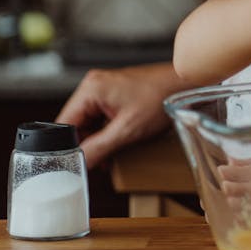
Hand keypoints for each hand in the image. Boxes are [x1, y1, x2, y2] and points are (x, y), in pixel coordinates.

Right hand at [55, 62, 184, 168]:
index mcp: (91, 89)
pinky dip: (107, 132)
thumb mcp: (127, 130)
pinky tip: (118, 144)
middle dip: (85, 145)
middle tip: (98, 162)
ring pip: (89, 123)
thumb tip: (78, 164)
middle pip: (75, 124)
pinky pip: (101, 118)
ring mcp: (105, 88)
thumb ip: (98, 148)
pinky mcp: (116, 93)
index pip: (64, 124)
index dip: (67, 148)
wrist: (187, 83)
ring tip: (112, 154)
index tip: (74, 166)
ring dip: (98, 140)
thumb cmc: (162, 99)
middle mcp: (94, 85)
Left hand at [219, 154, 250, 220]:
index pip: (229, 173)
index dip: (224, 171)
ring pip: (232, 204)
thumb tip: (228, 161)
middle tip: (233, 182)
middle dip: (227, 184)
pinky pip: (241, 217)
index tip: (225, 171)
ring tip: (243, 194)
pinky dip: (240, 212)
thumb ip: (247, 162)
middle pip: (227, 189)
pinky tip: (247, 206)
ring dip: (233, 198)